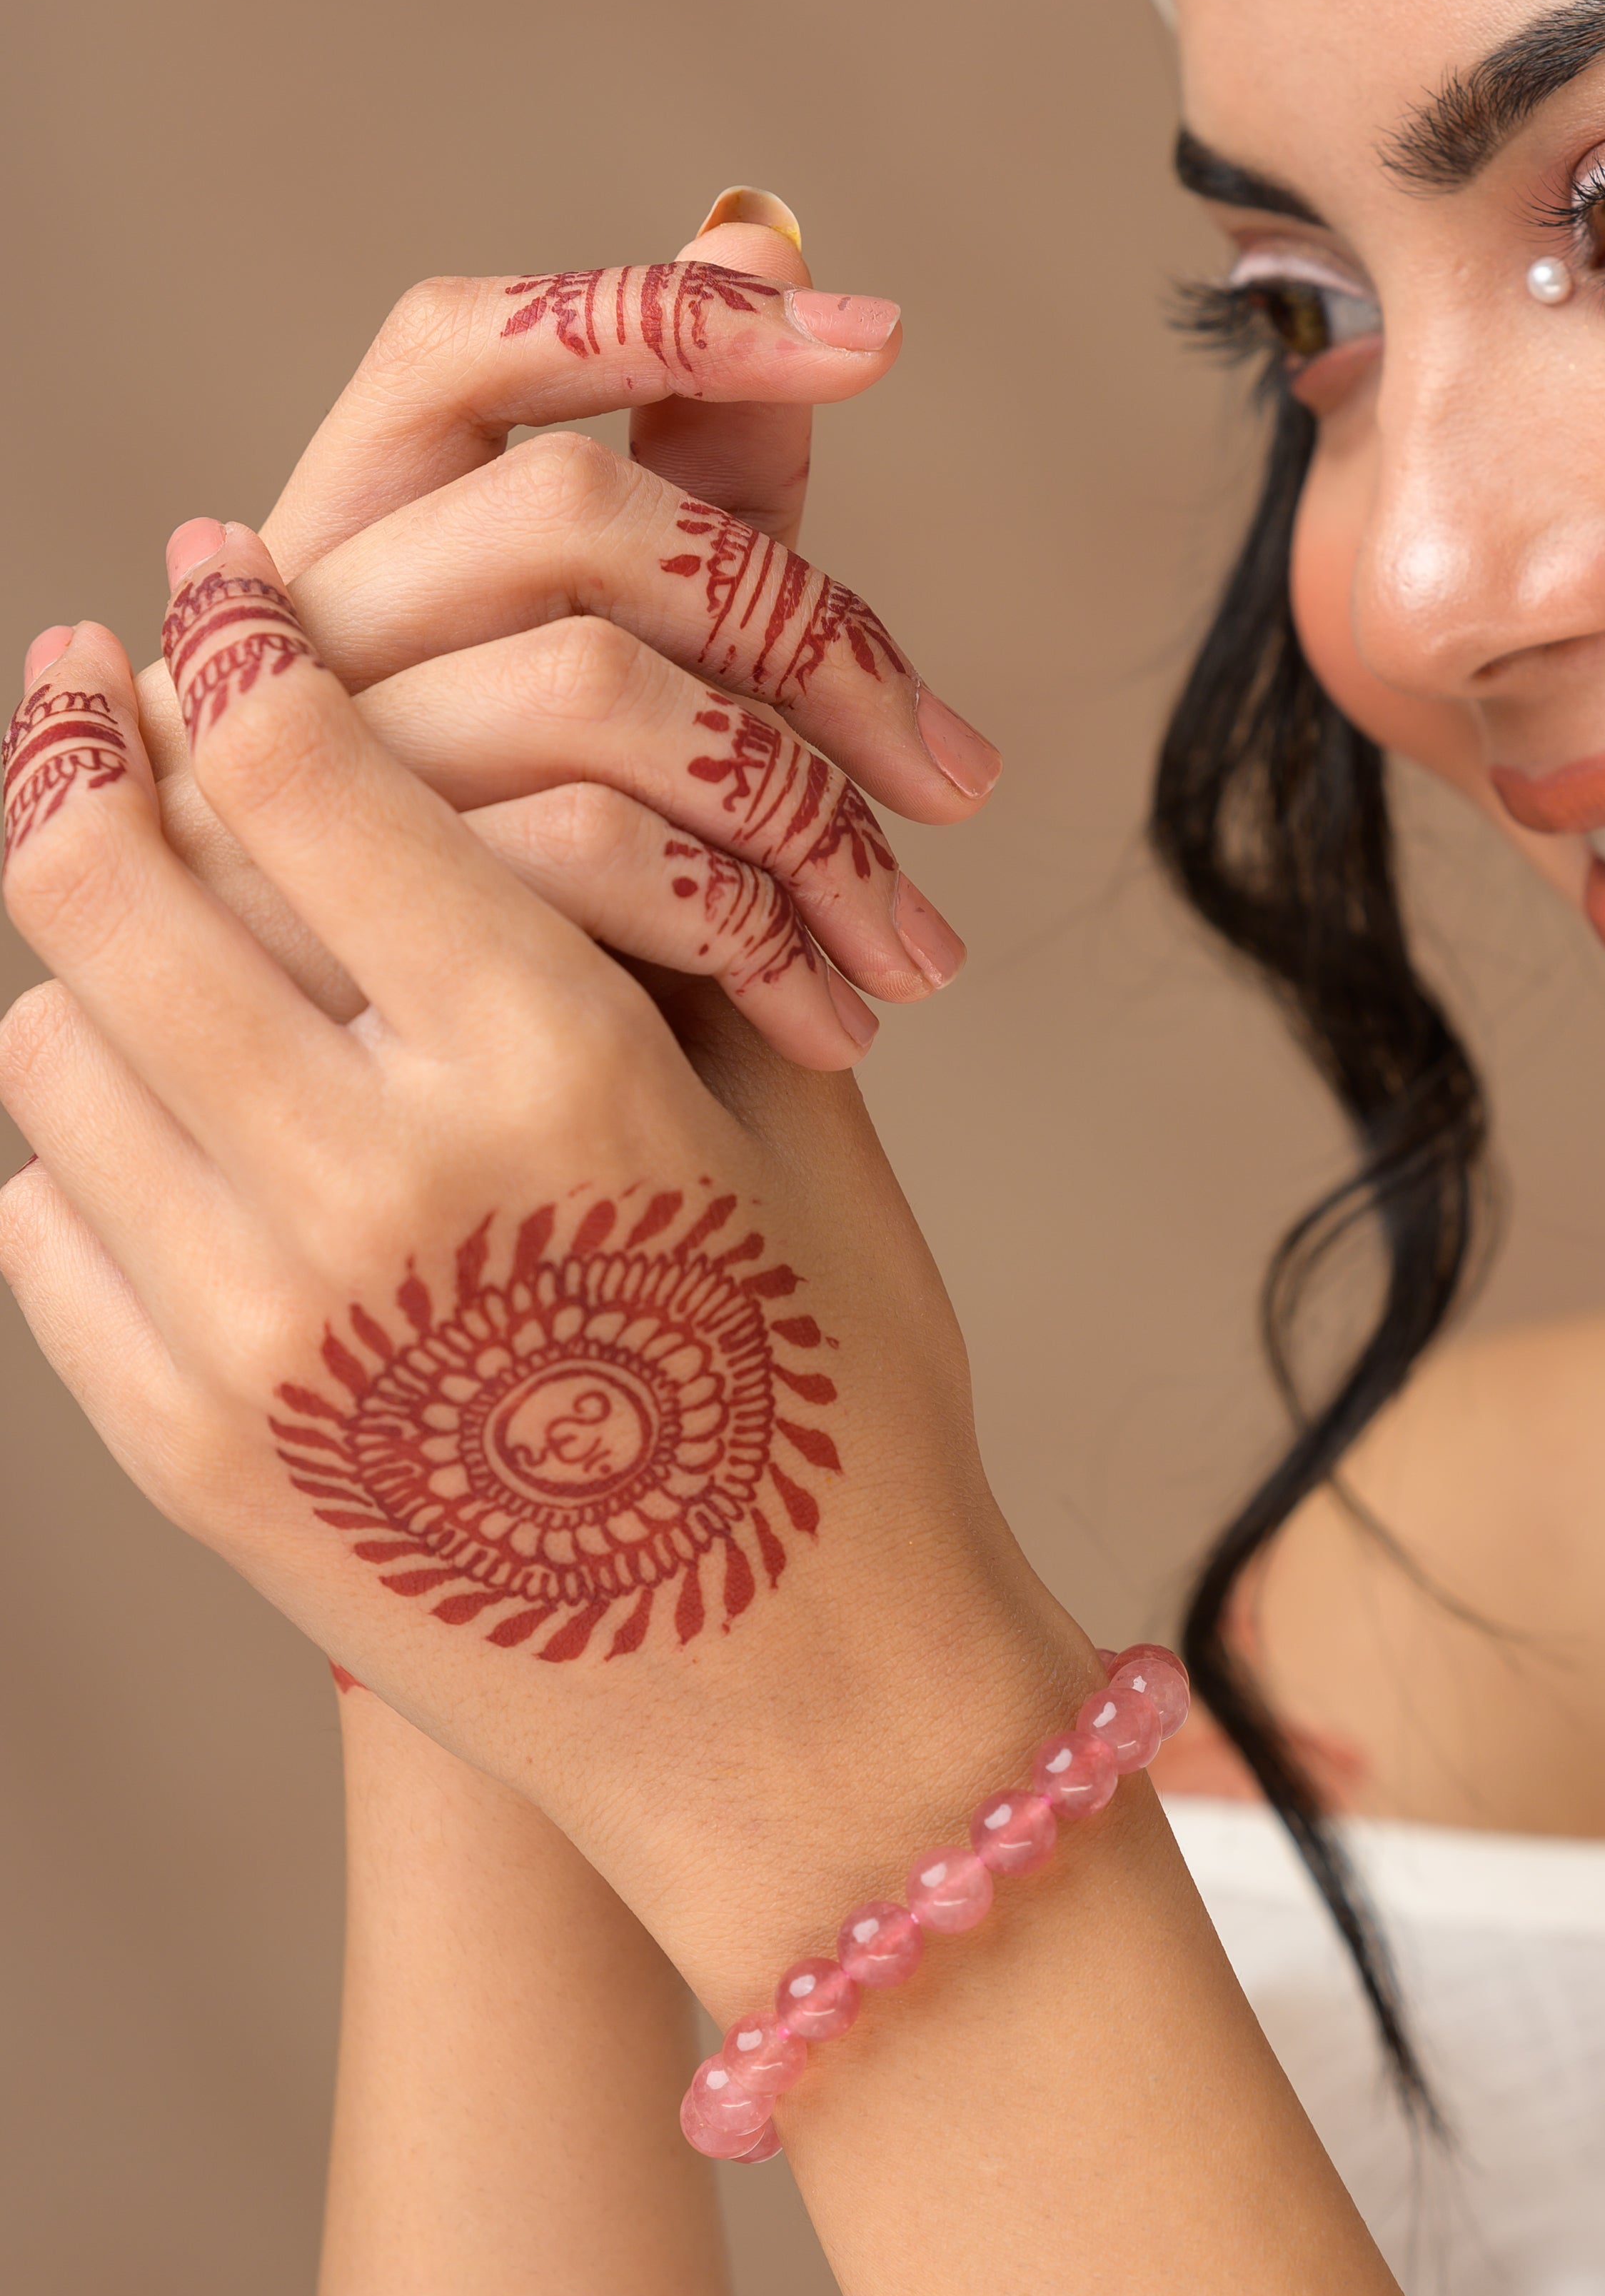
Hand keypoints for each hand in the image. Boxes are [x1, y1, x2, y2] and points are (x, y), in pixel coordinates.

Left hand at [0, 560, 1087, 1984]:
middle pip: (103, 875)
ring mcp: (255, 1335)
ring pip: (43, 1042)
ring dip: (82, 959)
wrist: (805, 1718)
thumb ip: (634, 902)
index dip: (238, 635)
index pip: (300, 764)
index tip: (215, 577)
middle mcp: (372, 1187)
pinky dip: (83, 1143)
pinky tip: (173, 1124)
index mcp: (553, 1071)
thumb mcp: (788, 1106)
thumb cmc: (835, 1389)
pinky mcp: (184, 1453)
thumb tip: (504, 702)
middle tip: (83, 687)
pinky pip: (42, 1220)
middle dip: (77, 747)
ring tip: (145, 928)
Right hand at [116, 195, 999, 1073]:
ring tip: (918, 952)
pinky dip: (748, 928)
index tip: (879, 341)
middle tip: (964, 784)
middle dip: (817, 635)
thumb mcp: (603, 677)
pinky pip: (595, 856)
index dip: (662, 316)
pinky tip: (829, 1019)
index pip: (457, 340)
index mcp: (337, 535)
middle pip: (587, 517)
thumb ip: (681, 472)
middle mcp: (291, 626)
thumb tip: (761, 225)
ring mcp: (300, 767)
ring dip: (811, 821)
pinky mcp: (346, 918)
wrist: (375, 1174)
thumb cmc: (501, 893)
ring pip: (606, 691)